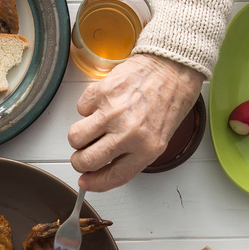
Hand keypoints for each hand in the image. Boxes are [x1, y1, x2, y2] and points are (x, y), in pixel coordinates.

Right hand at [68, 54, 203, 190]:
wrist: (172, 66)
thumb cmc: (169, 99)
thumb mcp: (158, 138)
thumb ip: (132, 156)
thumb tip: (101, 168)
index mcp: (147, 148)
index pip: (113, 176)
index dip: (95, 183)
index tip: (85, 181)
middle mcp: (129, 133)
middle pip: (87, 160)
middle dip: (80, 161)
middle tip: (82, 155)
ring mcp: (113, 112)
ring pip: (76, 137)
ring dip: (79, 136)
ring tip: (92, 128)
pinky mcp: (102, 92)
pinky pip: (80, 109)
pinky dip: (87, 109)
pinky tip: (103, 104)